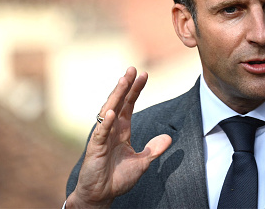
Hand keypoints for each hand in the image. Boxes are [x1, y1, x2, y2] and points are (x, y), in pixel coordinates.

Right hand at [66, 67, 171, 208]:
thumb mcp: (142, 162)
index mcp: (122, 130)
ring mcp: (102, 137)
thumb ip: (153, 149)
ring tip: (123, 81)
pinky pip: (101, 133)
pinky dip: (106, 122)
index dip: (136, 90)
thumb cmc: (117, 178)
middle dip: (125, 85)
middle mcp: (111, 129)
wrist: (101, 196)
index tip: (144, 74)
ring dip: (116, 96)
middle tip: (132, 69)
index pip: (129, 104)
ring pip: (108, 111)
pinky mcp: (95, 149)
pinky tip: (111, 111)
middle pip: (119, 102)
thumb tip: (169, 138)